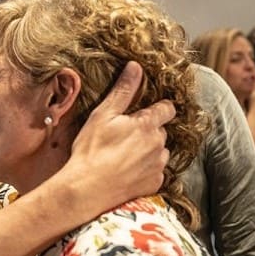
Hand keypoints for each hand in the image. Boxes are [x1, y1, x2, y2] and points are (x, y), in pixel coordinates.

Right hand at [67, 61, 172, 204]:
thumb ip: (123, 90)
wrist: (87, 189)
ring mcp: (158, 165)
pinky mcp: (155, 184)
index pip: (167, 108)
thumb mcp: (103, 115)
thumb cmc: (91, 151)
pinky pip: (156, 172)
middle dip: (149, 131)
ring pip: (160, 152)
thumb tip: (135, 66)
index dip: (157, 108)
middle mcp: (158, 144)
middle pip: (162, 131)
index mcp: (147, 124)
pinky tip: (128, 172)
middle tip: (125, 137)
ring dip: (149, 151)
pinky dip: (146, 170)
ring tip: (125, 156)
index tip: (144, 113)